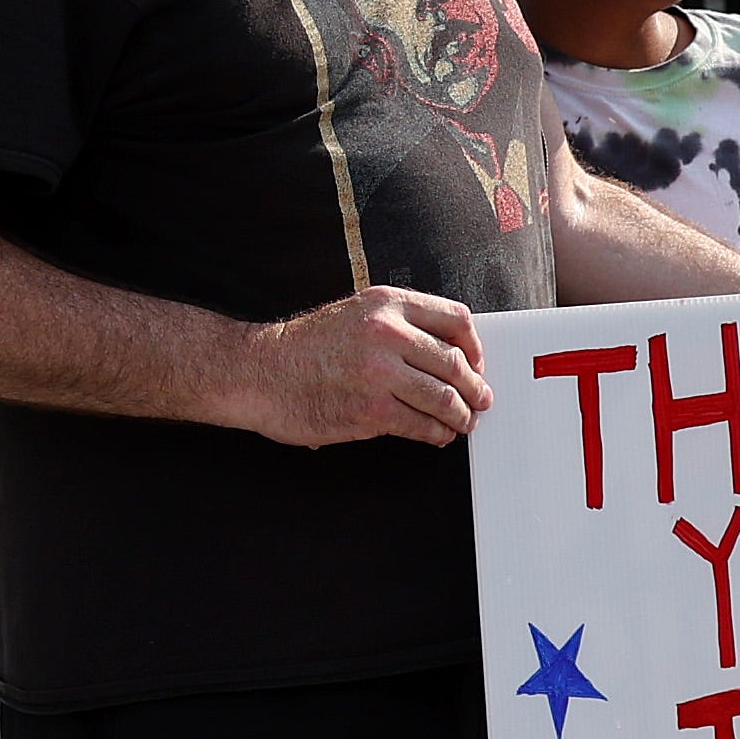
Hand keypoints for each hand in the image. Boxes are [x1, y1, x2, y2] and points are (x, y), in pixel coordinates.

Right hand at [231, 286, 491, 448]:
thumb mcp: (354, 314)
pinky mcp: (369, 410)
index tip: (476, 364)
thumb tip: (448, 354)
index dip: (475, 347)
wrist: (260, 372)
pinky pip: (421, 425)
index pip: (456, 319)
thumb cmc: (305, 347)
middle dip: (474, 388)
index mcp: (386, 304)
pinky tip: (436, 435)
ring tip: (461, 422)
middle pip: (455, 363)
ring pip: (444, 398)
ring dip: (460, 416)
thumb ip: (397, 325)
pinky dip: (436, 434)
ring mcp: (378, 373)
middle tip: (479, 401)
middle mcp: (386, 333)